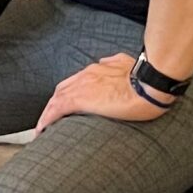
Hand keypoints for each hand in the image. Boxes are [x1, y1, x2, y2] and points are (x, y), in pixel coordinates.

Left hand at [34, 55, 170, 135]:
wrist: (150, 83)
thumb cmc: (146, 77)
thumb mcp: (127, 63)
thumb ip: (115, 63)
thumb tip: (107, 62)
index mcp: (97, 70)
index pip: (75, 82)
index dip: (67, 93)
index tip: (65, 104)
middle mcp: (85, 76)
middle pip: (61, 90)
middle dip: (54, 104)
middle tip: (50, 119)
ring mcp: (81, 87)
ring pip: (55, 100)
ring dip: (48, 113)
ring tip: (42, 128)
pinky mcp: (79, 100)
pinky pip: (56, 110)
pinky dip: (47, 119)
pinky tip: (42, 130)